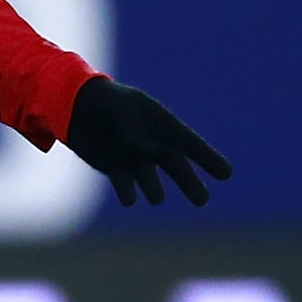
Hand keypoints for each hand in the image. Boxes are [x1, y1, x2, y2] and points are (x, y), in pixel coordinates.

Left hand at [64, 76, 232, 205]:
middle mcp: (152, 145)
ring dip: (154, 188)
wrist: (75, 107)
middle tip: (202, 200)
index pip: (189, 143)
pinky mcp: (116, 170)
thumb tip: (147, 153)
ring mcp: (135, 159)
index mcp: (161, 124)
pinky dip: (128, 193)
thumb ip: (134, 130)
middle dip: (189, 183)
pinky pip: (126, 186)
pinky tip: (130, 199)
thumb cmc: (104, 101)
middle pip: (176, 167)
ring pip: (151, 179)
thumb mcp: (121, 109)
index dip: (208, 158)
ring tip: (157, 197)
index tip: (226, 173)